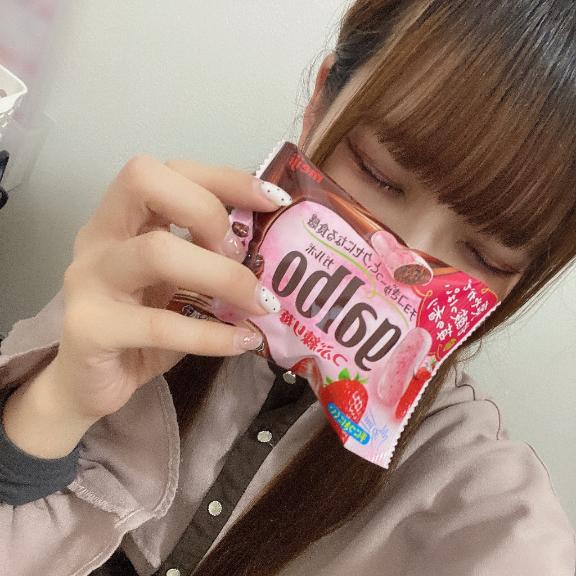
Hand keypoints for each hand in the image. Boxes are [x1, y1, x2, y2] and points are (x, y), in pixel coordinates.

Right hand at [48, 155, 289, 421]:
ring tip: (257, 302)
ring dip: (222, 275)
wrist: (89, 383)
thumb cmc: (141, 329)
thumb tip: (273, 256)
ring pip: (157, 252)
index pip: (171, 170)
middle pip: (145, 182)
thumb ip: (209, 261)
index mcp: (123, 218)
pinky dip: (211, 334)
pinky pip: (160, 325)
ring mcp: (89, 279)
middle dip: (208, 212)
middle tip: (239, 254)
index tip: (273, 200)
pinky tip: (242, 342)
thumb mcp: (178, 285)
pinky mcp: (90, 328)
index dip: (225, 178)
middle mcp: (99, 237)